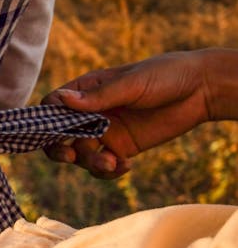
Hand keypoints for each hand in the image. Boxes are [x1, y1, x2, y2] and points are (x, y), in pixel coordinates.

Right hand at [41, 50, 218, 178]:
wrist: (201, 91)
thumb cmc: (165, 76)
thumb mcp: (131, 84)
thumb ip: (98, 97)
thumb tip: (61, 100)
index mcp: (87, 90)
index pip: (53, 106)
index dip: (46, 121)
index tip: (52, 132)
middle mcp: (91, 112)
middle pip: (59, 136)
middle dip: (60, 150)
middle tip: (70, 157)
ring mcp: (105, 132)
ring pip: (81, 155)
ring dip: (91, 163)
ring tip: (112, 163)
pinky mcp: (121, 148)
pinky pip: (103, 166)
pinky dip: (108, 171)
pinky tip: (125, 166)